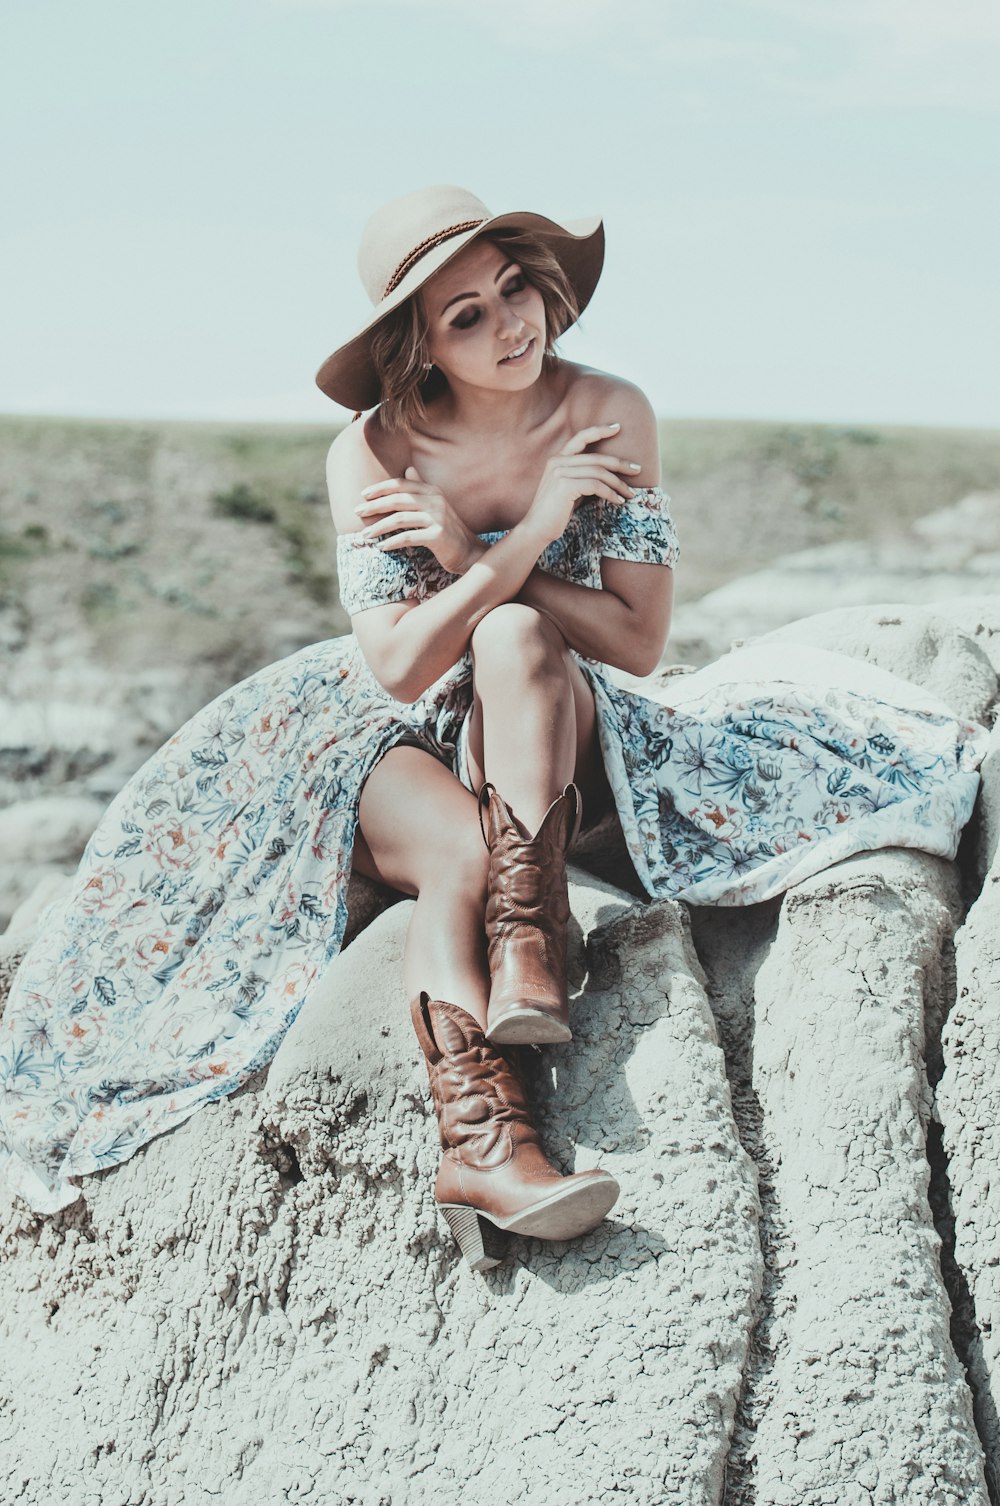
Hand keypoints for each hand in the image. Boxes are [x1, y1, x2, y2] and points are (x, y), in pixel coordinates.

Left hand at [354, 466, 486, 574]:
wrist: (470, 552)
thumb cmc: (448, 530)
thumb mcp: (436, 506)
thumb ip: (421, 488)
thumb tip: (408, 469)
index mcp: (432, 491)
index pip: (401, 484)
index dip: (380, 488)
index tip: (363, 495)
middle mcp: (435, 501)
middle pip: (397, 499)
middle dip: (374, 506)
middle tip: (357, 513)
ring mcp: (438, 518)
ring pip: (399, 519)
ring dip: (379, 527)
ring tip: (365, 535)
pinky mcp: (438, 535)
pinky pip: (409, 537)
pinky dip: (393, 542)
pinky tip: (382, 547)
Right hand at [525, 423, 641, 546]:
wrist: (536, 529)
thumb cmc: (555, 513)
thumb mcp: (570, 489)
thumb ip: (583, 477)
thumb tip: (609, 475)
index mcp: (557, 459)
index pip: (581, 438)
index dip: (599, 430)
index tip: (617, 427)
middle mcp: (557, 461)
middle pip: (597, 457)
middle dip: (620, 464)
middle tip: (638, 470)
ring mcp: (560, 472)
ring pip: (599, 472)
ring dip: (618, 484)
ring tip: (630, 494)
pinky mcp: (564, 486)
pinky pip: (595, 485)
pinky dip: (610, 493)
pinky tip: (618, 501)